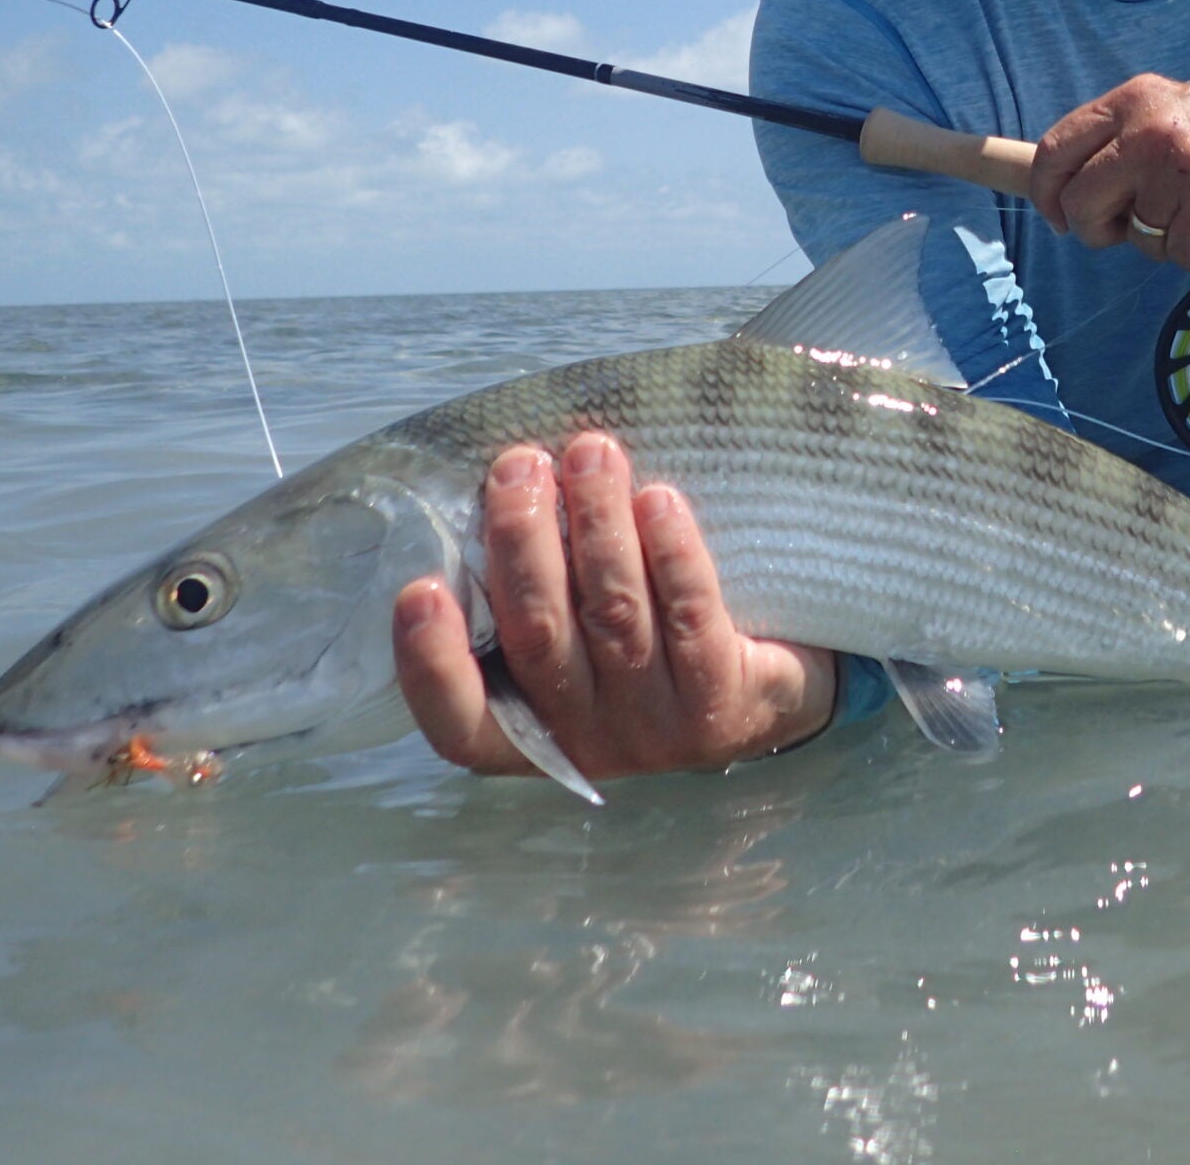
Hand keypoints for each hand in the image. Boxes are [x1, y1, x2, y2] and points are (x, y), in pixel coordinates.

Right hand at [392, 433, 837, 780]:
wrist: (770, 692)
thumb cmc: (650, 639)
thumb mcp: (580, 636)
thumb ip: (538, 589)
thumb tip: (498, 488)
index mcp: (530, 728)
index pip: (461, 725)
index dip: (431, 665)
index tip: (418, 587)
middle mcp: (587, 737)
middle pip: (541, 637)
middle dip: (523, 541)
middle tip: (520, 465)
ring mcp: (657, 728)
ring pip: (615, 616)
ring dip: (598, 525)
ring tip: (592, 453)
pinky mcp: (723, 702)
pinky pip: (692, 617)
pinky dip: (671, 553)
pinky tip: (659, 500)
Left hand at [1027, 74, 1189, 271]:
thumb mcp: (1167, 114)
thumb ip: (1116, 144)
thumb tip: (1060, 194)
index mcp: (1131, 100)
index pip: (1054, 150)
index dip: (1047, 193)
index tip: (1060, 216)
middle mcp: (1148, 128)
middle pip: (1080, 202)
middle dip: (1097, 229)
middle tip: (1133, 225)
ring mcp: (1179, 166)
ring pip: (1134, 236)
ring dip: (1163, 238)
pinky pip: (1177, 254)